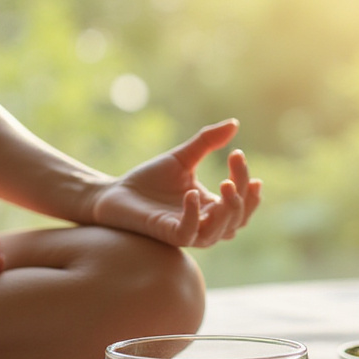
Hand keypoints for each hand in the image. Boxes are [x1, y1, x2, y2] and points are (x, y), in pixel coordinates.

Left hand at [89, 119, 261, 247]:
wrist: (115, 192)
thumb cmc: (150, 179)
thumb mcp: (183, 157)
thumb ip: (207, 142)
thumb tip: (235, 123)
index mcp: (211, 206)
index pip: (240, 198)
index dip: (243, 177)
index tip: (237, 152)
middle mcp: (204, 223)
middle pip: (238, 217)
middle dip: (243, 193)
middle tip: (234, 164)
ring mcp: (187, 231)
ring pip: (220, 232)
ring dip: (228, 209)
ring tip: (225, 183)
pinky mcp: (167, 234)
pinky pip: (188, 234)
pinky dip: (193, 215)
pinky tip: (192, 193)